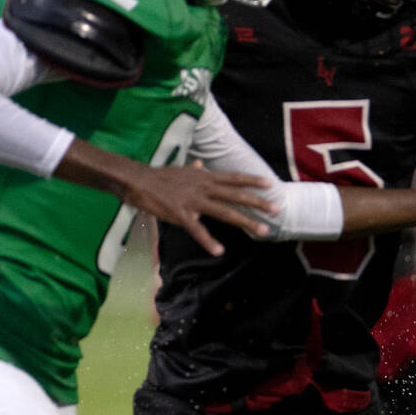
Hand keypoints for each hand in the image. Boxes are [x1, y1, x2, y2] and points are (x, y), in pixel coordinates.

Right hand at [120, 161, 280, 255]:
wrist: (138, 181)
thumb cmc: (160, 176)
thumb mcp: (181, 170)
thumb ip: (195, 169)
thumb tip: (202, 164)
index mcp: (205, 177)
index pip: (234, 178)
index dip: (253, 181)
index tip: (271, 184)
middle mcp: (204, 187)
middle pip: (236, 195)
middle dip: (258, 203)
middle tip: (277, 210)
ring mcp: (194, 201)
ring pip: (225, 212)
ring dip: (245, 222)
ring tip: (262, 231)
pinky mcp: (181, 215)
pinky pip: (197, 230)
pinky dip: (208, 241)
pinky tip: (219, 250)